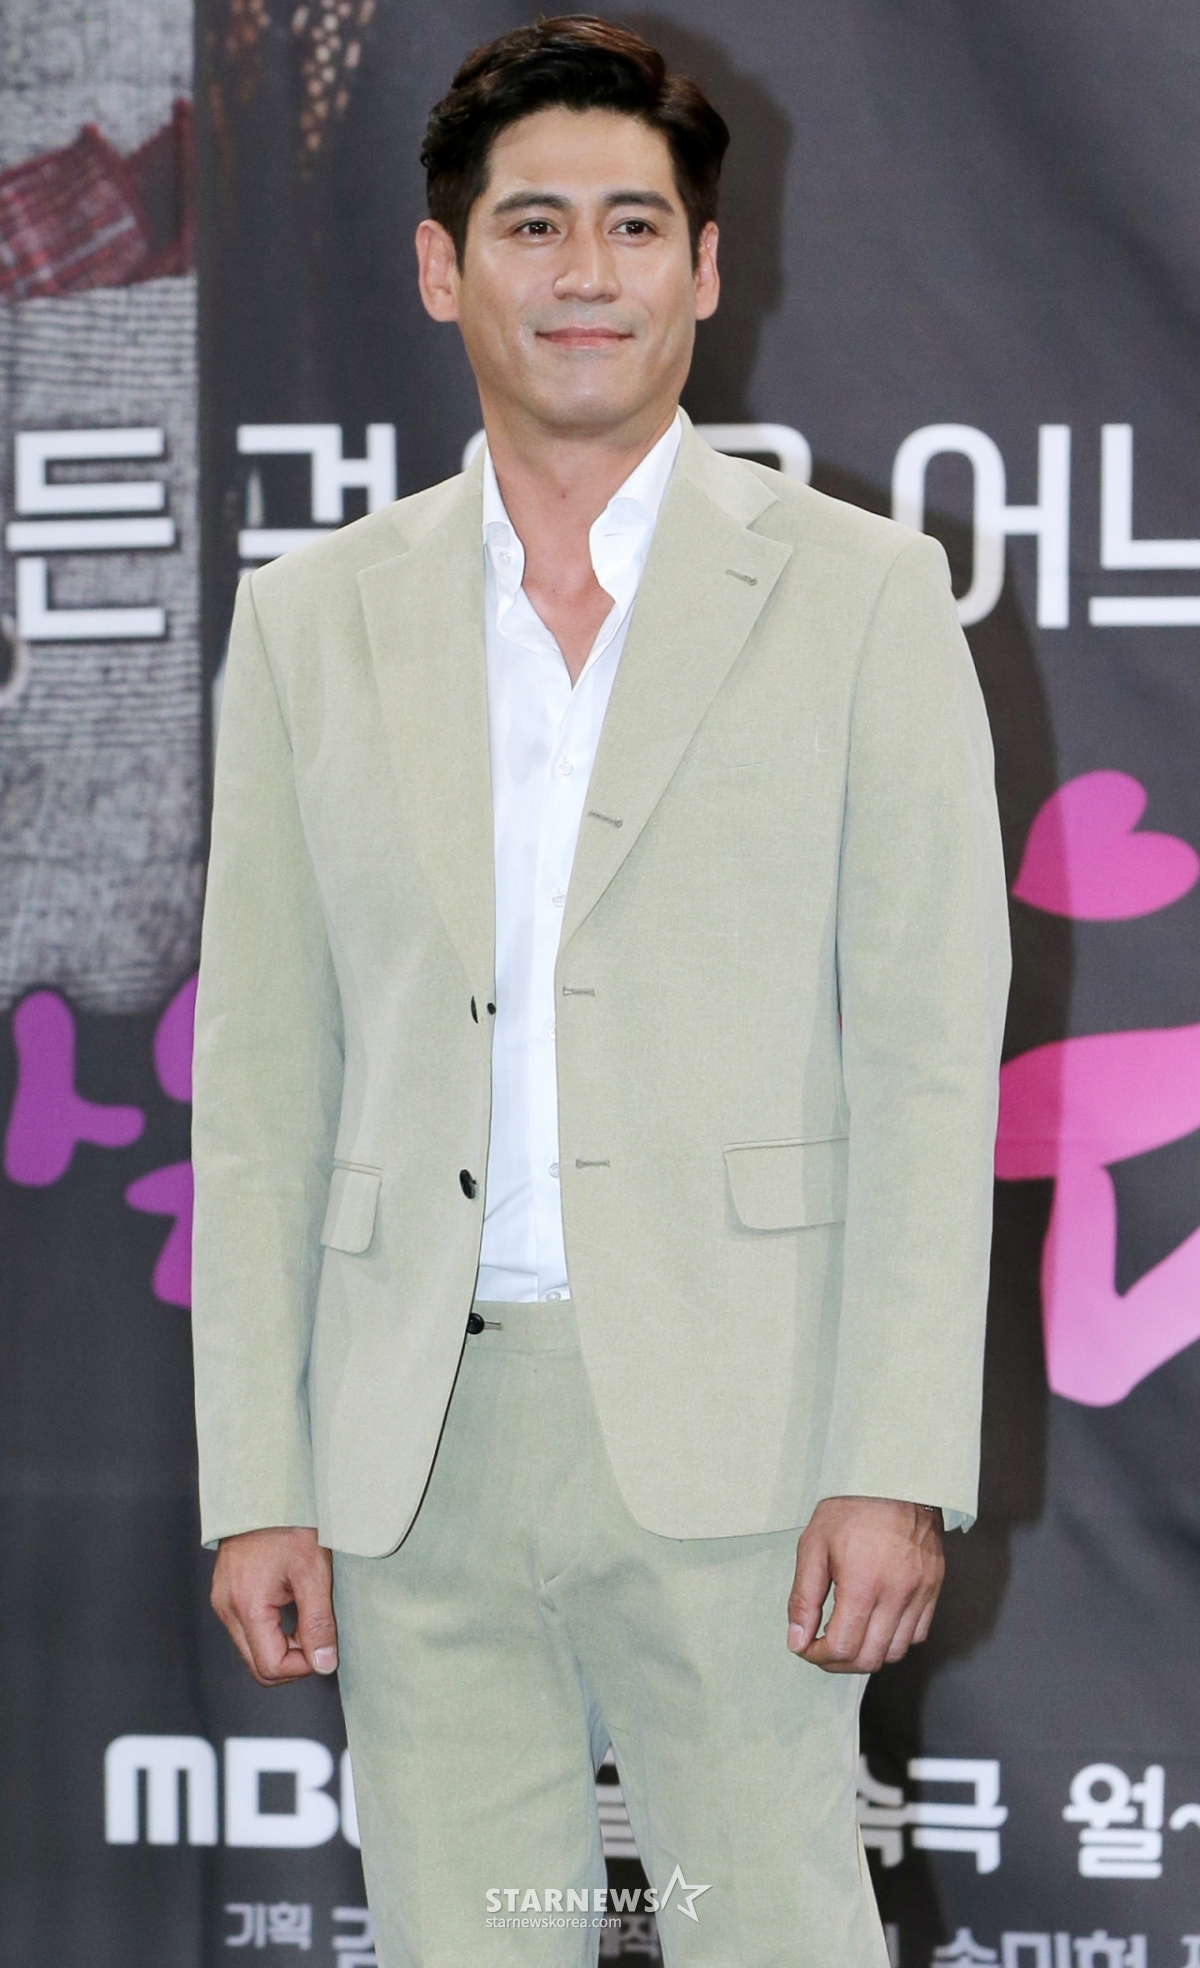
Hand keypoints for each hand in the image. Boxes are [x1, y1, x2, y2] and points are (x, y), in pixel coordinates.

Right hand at [211, 1526, 337, 1685]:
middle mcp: (227, 1609)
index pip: (271, 1666)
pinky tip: (290, 1607)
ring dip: (282, 1646)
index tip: (323, 1645)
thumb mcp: (313, 1572)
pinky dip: (270, 1630)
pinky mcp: (225, 1594)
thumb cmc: (289, 1524)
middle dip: (292, 1661)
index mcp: (247, 1606)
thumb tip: (323, 1663)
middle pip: (257, 1665)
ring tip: (305, 1615)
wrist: (266, 1491)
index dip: (302, 1666)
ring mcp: (223, 1601)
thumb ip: (318, 1622)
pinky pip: (247, 1629)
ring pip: (252, 1650)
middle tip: (316, 1635)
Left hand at [786, 1495, 943, 1671]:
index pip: (842, 1647)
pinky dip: (895, 1639)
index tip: (805, 1645)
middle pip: (869, 1659)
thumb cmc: (850, 1508)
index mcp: (863, 1583)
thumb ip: (803, 1598)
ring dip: (867, 1654)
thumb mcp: (813, 1546)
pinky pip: (918, 1634)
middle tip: (822, 1646)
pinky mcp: (934, 1588)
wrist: (894, 1480)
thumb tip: (797, 1640)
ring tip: (848, 1635)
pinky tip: (876, 1623)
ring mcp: (920, 1593)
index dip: (818, 1655)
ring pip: (895, 1652)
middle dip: (840, 1662)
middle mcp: (897, 1594)